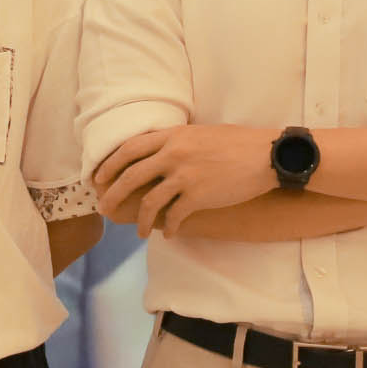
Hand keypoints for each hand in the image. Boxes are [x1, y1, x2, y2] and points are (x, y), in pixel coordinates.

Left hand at [94, 123, 275, 232]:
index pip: (128, 148)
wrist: (267, 155)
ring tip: (139, 232)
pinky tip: (170, 234)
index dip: (109, 164)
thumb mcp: (199, 133)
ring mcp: (184, 176)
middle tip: (103, 208)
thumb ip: (175, 142)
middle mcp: (172, 154)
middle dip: (112, 194)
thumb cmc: (237, 142)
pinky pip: (174, 216)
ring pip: (149, 201)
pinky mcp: (198, 196)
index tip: (98, 177)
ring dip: (141, 220)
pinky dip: (170, 228)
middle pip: (130, 176)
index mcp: (171, 136)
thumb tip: (157, 154)